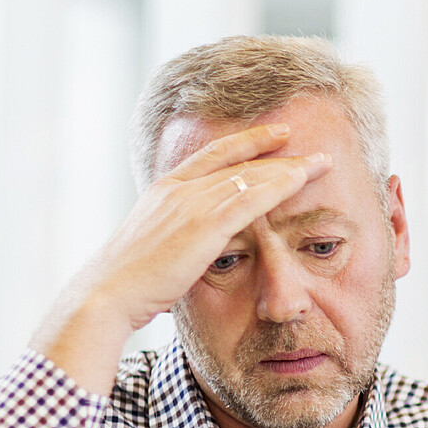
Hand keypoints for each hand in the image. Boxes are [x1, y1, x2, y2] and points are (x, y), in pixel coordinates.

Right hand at [30, 124, 333, 394]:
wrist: (108, 293)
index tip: (275, 135)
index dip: (246, 142)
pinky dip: (278, 186)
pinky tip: (301, 181)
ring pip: (250, 176)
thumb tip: (186, 247)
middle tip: (308, 147)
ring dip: (288, 169)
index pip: (212, 155)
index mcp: (164, 190)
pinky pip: (250, 199)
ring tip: (320, 162)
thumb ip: (176, 237)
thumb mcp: (154, 248)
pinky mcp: (204, 226)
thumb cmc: (128, 282)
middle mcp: (178, 189)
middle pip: (238, 161)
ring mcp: (191, 204)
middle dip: (276, 152)